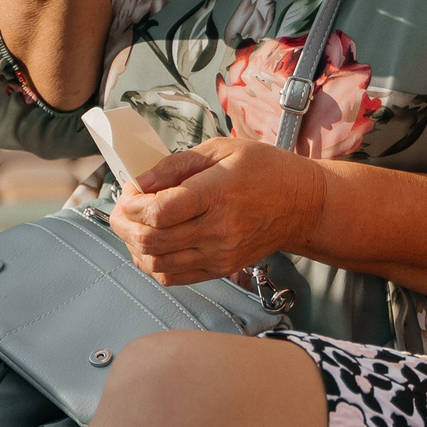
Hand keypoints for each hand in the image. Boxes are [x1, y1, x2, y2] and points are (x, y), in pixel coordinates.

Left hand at [107, 137, 326, 284]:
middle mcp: (218, 229)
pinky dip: (152, 263)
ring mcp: (219, 254)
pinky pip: (172, 276)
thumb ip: (177, 164)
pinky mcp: (220, 269)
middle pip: (150, 240)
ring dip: (134, 245)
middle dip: (124, 224)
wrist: (303, 205)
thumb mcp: (223, 150)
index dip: (132, 204)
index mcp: (218, 193)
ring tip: (136, 225)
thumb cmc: (266, 171)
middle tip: (124, 208)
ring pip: (155, 263)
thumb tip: (141, 181)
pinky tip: (152, 244)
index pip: (158, 212)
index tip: (130, 192)